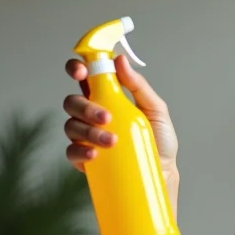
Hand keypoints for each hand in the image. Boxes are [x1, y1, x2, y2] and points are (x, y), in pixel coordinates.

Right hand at [62, 54, 178, 178]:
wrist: (162, 174)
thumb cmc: (159, 141)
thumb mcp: (155, 110)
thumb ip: (138, 86)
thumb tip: (120, 60)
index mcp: (105, 97)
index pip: (83, 77)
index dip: (76, 69)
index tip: (81, 72)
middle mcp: (91, 115)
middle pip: (72, 101)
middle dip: (85, 107)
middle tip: (106, 118)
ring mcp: (86, 137)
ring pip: (71, 126)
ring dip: (88, 132)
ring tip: (111, 141)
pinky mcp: (85, 159)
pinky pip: (71, 152)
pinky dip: (80, 151)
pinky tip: (94, 154)